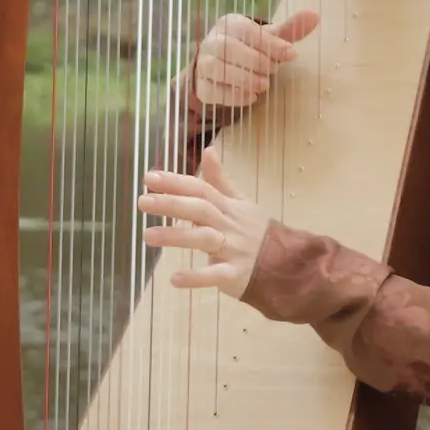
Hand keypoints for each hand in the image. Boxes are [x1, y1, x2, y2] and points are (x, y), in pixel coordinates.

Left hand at [138, 148, 270, 298]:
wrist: (287, 263)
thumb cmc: (256, 231)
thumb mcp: (241, 202)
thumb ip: (220, 180)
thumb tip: (208, 149)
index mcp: (229, 206)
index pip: (201, 189)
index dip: (176, 182)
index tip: (149, 177)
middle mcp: (230, 224)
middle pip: (200, 209)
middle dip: (171, 204)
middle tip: (142, 202)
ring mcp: (233, 249)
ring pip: (204, 239)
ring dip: (175, 236)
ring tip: (147, 235)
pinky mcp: (235, 274)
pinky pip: (214, 275)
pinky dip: (195, 278)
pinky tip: (174, 279)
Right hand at [193, 9, 320, 107]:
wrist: (220, 68)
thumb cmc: (248, 49)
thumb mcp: (268, 39)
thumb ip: (289, 30)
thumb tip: (315, 15)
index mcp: (229, 24)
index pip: (247, 30)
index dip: (270, 43)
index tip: (292, 54)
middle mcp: (212, 41)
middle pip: (227, 47)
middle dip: (254, 60)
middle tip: (273, 70)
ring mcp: (204, 63)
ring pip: (216, 68)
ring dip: (242, 78)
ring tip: (264, 86)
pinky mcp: (201, 86)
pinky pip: (211, 90)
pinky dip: (232, 95)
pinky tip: (251, 97)